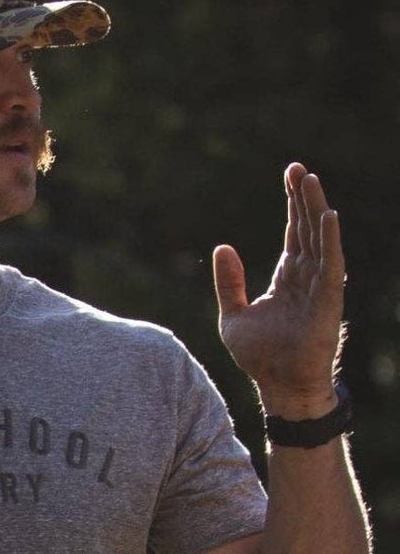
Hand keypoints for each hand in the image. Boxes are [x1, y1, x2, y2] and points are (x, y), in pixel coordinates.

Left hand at [213, 163, 345, 416]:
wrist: (277, 385)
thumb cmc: (259, 356)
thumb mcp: (233, 315)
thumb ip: (229, 283)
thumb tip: (223, 246)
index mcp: (288, 278)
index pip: (294, 232)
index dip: (292, 204)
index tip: (290, 175)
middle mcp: (307, 277)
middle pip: (307, 228)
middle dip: (303, 198)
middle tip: (298, 168)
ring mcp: (319, 287)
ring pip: (319, 239)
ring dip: (315, 210)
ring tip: (311, 180)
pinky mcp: (327, 301)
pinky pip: (330, 265)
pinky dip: (329, 240)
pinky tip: (327, 216)